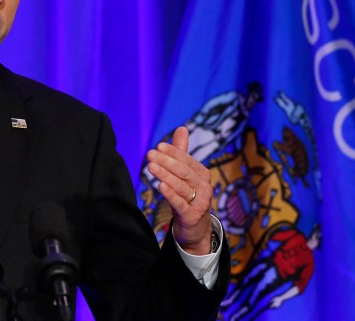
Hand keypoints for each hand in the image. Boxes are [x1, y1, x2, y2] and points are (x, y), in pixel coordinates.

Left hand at [146, 126, 211, 254]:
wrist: (195, 227)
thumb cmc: (188, 196)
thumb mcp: (185, 174)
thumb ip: (181, 152)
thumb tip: (181, 128)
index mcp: (202, 173)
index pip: (186, 160)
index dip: (173, 152)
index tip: (158, 146)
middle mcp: (204, 186)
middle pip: (183, 171)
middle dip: (166, 162)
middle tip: (150, 154)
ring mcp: (200, 202)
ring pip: (181, 186)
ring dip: (165, 175)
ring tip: (151, 167)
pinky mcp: (192, 216)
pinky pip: (180, 203)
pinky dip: (170, 194)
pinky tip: (160, 186)